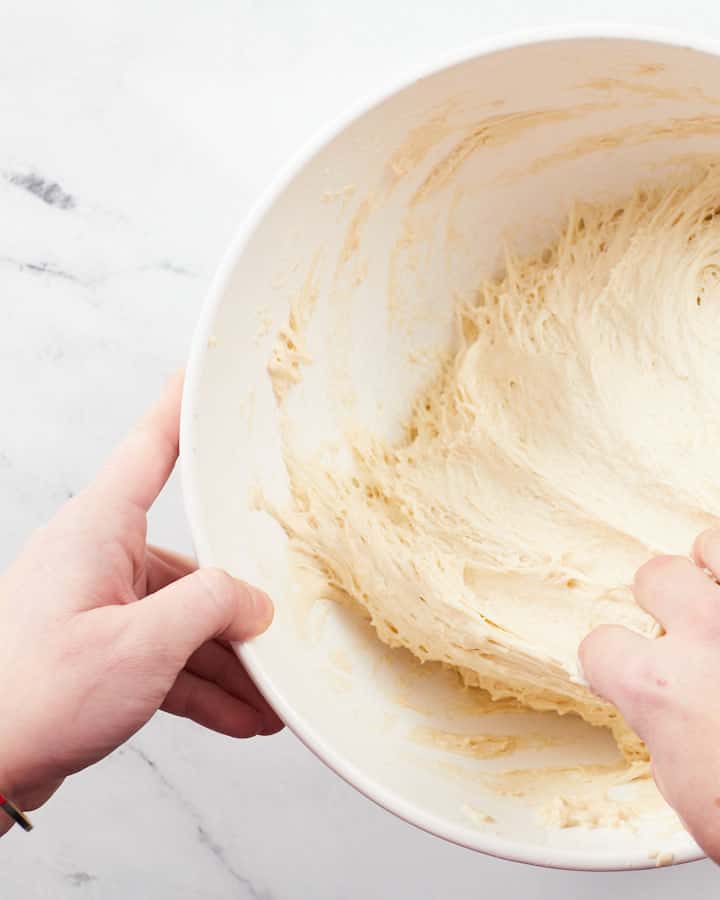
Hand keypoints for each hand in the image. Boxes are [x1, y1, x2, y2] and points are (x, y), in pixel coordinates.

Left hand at [0, 374, 280, 827]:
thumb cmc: (31, 698)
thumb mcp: (142, 646)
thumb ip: (211, 607)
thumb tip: (254, 601)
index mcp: (96, 533)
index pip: (151, 448)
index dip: (182, 406)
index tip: (204, 371)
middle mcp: (96, 562)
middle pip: (190, 563)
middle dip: (241, 609)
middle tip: (287, 632)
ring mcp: (95, 610)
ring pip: (183, 620)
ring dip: (229, 662)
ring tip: (272, 701)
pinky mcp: (95, 655)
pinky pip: (165, 659)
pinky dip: (203, 687)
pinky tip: (242, 716)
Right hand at [580, 489, 719, 899]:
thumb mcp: (694, 804)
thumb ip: (668, 734)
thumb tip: (667, 708)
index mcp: (662, 687)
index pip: (602, 643)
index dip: (612, 657)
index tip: (625, 660)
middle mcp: (711, 632)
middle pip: (658, 575)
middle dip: (662, 597)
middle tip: (681, 617)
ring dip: (717, 555)